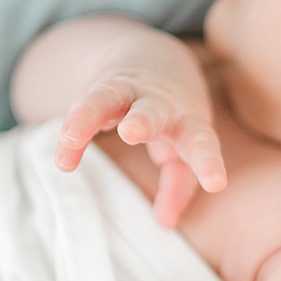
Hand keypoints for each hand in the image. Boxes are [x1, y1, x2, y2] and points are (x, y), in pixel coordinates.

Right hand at [56, 36, 224, 226]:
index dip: (208, 164)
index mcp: (191, 124)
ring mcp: (131, 92)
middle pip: (155, 110)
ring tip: (72, 136)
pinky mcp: (103, 85)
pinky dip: (73, 127)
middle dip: (144, 119)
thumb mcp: (182, 150)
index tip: (215, 185)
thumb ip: (178, 186)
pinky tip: (64, 155)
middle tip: (132, 132)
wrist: (156, 56)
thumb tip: (165, 224)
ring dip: (91, 114)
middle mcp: (163, 104)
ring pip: (110, 97)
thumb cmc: (175, 119)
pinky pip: (85, 104)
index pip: (203, 143)